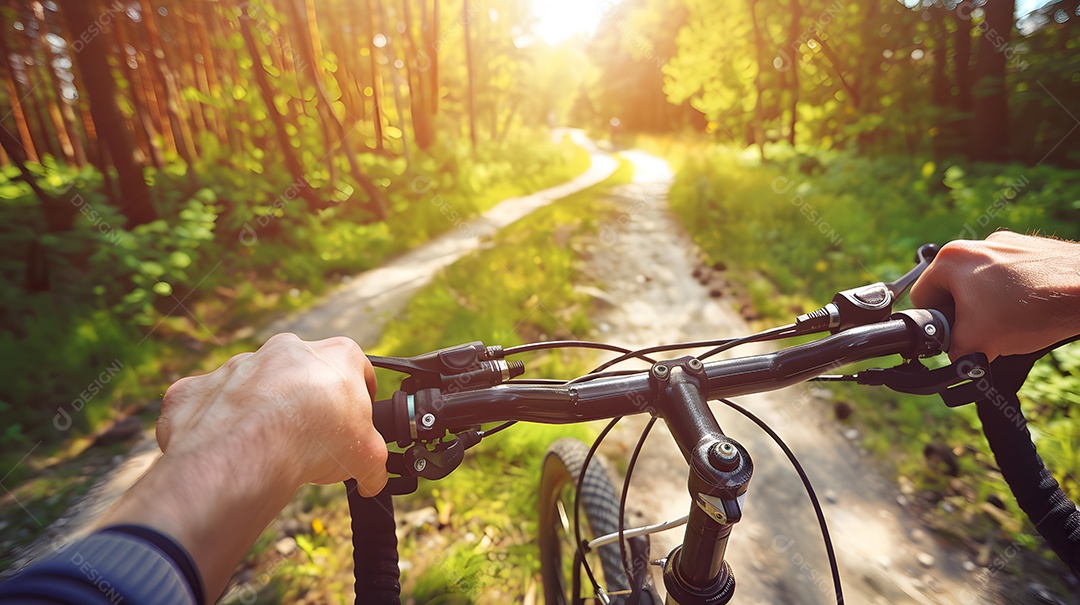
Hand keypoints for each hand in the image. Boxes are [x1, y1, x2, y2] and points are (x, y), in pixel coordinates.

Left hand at [99, 333, 386, 600]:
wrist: (248, 450)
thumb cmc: (317, 440)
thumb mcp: (368, 457)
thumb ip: (374, 463)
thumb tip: (373, 480)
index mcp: (336, 355)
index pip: (357, 367)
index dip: (359, 395)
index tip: (355, 418)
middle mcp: (286, 350)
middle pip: (302, 373)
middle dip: (306, 402)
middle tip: (310, 439)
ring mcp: (237, 366)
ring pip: (252, 386)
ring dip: (259, 412)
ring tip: (266, 451)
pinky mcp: (196, 389)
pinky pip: (206, 405)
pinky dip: (213, 426)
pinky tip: (224, 455)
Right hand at [910, 231, 1079, 360]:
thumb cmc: (1032, 310)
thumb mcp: (978, 341)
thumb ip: (953, 350)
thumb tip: (955, 354)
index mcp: (951, 258)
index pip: (923, 297)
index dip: (936, 323)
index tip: (955, 336)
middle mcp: (976, 244)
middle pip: (953, 290)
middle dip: (966, 314)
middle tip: (985, 333)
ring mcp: (1006, 245)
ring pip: (981, 285)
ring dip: (989, 306)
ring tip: (1011, 323)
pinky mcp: (1031, 251)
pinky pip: (1009, 278)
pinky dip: (1014, 297)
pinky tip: (1029, 311)